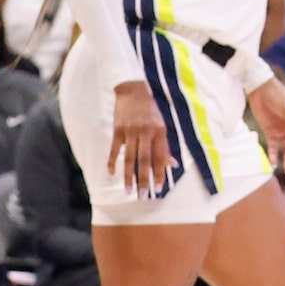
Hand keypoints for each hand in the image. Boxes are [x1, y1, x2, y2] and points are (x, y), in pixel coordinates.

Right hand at [110, 82, 175, 197]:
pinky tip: (111, 174)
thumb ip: (165, 145)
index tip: (160, 188)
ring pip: (129, 158)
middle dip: (145, 179)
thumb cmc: (151, 109)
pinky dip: (112, 162)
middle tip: (144, 195)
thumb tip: (173, 164)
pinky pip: (114, 149)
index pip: (160, 157)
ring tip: (129, 190)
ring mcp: (130, 131)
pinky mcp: (118, 130)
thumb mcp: (163, 124)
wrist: (133, 90)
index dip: (160, 173)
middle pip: (145, 160)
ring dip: (129, 176)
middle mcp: (146, 132)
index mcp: (160, 131)